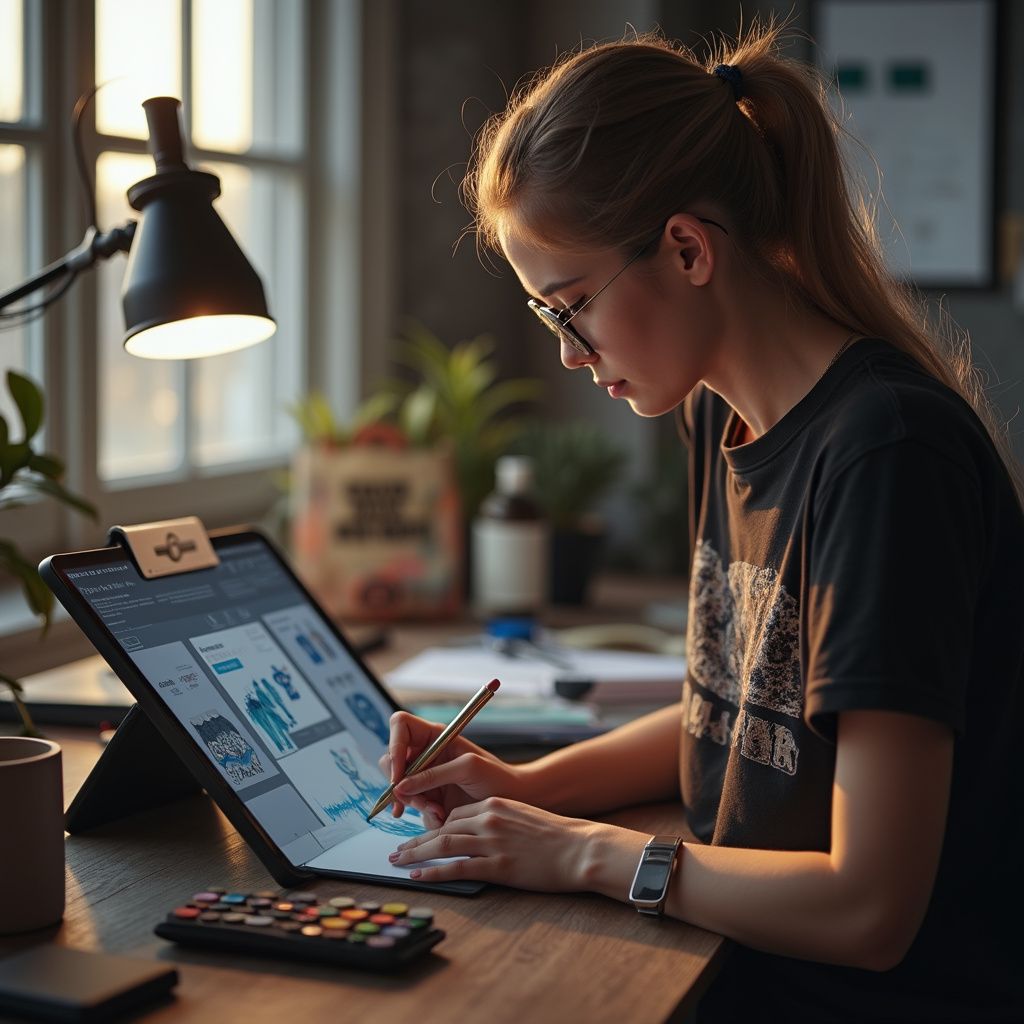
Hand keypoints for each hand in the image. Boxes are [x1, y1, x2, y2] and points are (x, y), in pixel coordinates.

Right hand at [378, 711, 523, 827]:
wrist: (512, 800)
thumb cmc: (496, 777)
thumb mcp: (467, 769)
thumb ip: (433, 775)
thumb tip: (400, 786)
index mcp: (435, 735)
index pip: (400, 725)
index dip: (394, 745)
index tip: (398, 775)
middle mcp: (426, 753)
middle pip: (391, 759)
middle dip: (400, 784)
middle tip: (418, 802)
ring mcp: (425, 776)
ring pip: (399, 787)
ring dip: (414, 803)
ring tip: (439, 813)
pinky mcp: (428, 797)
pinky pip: (411, 806)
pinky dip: (422, 815)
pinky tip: (439, 818)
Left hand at [388, 796, 629, 891]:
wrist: (580, 848)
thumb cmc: (555, 835)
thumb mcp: (522, 816)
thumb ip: (498, 819)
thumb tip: (476, 832)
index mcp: (495, 804)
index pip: (454, 815)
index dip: (434, 828)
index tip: (420, 838)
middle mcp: (489, 818)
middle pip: (443, 827)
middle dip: (416, 840)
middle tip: (396, 850)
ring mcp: (492, 842)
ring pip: (443, 845)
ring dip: (416, 854)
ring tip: (398, 861)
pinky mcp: (498, 865)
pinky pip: (458, 867)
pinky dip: (434, 871)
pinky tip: (418, 875)